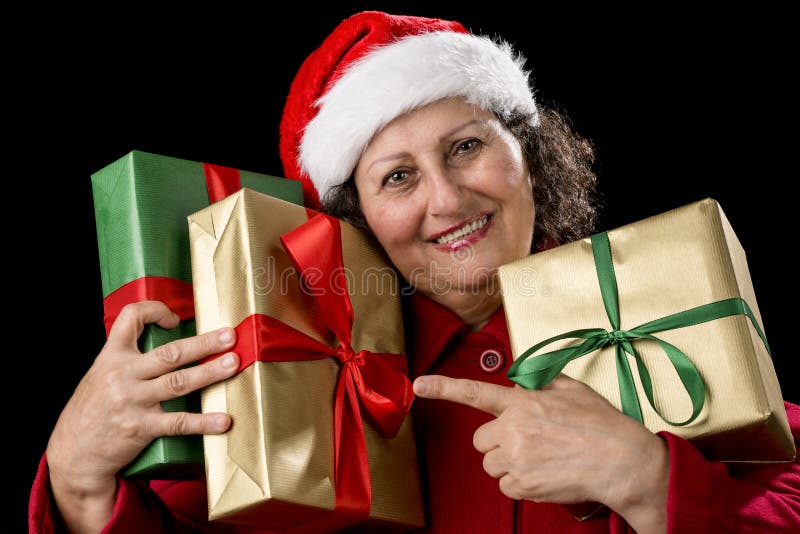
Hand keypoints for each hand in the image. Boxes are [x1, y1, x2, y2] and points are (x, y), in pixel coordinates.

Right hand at [46, 301, 239, 532]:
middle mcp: (122, 375)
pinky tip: (223, 420)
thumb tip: (168, 342)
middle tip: (229, 336)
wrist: (72, 454)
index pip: (130, 318)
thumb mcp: (101, 375)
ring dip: (209, 373)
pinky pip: (178, 423)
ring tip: (233, 364)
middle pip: (169, 353)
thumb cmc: (93, 410)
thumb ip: (128, 359)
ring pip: (178, 382)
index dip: (155, 310)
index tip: (176, 318)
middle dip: (203, 343)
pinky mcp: (140, 428)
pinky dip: (203, 422)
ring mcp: (132, 401)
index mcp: (111, 356)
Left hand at [413, 373, 668, 532]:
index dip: (443, 388)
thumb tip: (525, 383)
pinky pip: (506, 485)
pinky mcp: (523, 485)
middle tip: (527, 441)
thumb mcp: (572, 389)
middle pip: (481, 440)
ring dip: (509, 462)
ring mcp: (516, 459)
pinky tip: (543, 473)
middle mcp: (513, 429)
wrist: (622, 462)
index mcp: (523, 402)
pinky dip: (520, 482)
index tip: (420, 384)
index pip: (475, 392)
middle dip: (498, 441)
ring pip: (492, 464)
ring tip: (541, 458)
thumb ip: (541, 383)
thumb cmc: (601, 425)